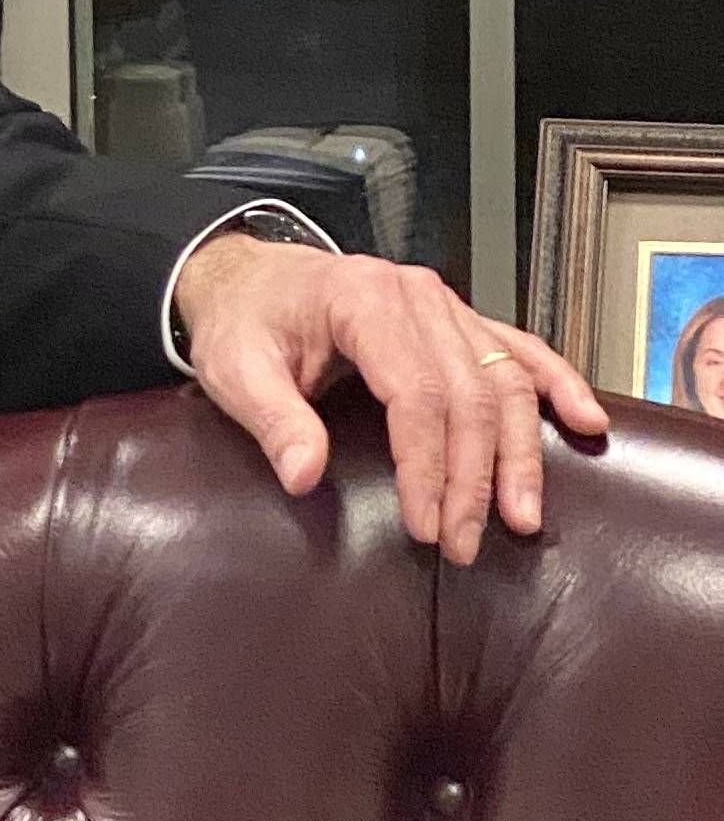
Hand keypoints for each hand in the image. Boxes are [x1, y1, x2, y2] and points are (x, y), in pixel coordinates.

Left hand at [175, 235, 608, 564]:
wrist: (248, 278)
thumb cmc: (243, 322)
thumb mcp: (235, 368)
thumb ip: (272, 420)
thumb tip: (303, 477)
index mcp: (364, 300)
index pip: (417, 393)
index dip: (426, 465)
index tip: (426, 524)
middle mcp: (417, 297)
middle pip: (470, 395)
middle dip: (473, 478)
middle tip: (464, 543)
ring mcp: (444, 306)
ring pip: (505, 381)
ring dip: (521, 452)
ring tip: (524, 516)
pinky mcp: (457, 321)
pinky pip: (520, 351)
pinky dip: (557, 385)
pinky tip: (586, 423)